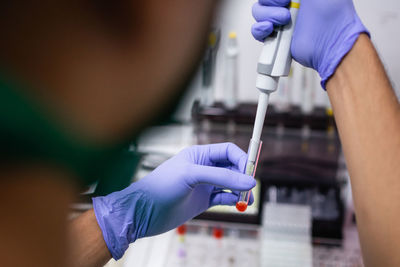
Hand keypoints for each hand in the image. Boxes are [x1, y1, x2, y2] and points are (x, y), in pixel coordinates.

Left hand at [92, 143, 255, 258]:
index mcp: (199, 154)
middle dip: (243, 176)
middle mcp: (203, 168)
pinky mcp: (203, 201)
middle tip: (250, 187)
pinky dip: (233, 200)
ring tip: (247, 199)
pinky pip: (224, 198)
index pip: (228, 151)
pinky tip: (236, 203)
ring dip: (241, 190)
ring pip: (230, 184)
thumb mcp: (192, 175)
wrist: (144, 212)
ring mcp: (204, 185)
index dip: (242, 159)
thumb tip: (249, 180)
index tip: (251, 171)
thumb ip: (222, 177)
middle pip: (232, 167)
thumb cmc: (161, 186)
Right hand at [251, 0, 368, 87]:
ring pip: (258, 12)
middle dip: (271, 1)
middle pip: (263, 0)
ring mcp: (280, 21)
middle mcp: (287, 5)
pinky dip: (259, 29)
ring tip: (284, 20)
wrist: (332, 42)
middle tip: (286, 6)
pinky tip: (271, 28)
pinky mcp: (275, 37)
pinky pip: (257, 31)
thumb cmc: (335, 16)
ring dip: (267, 14)